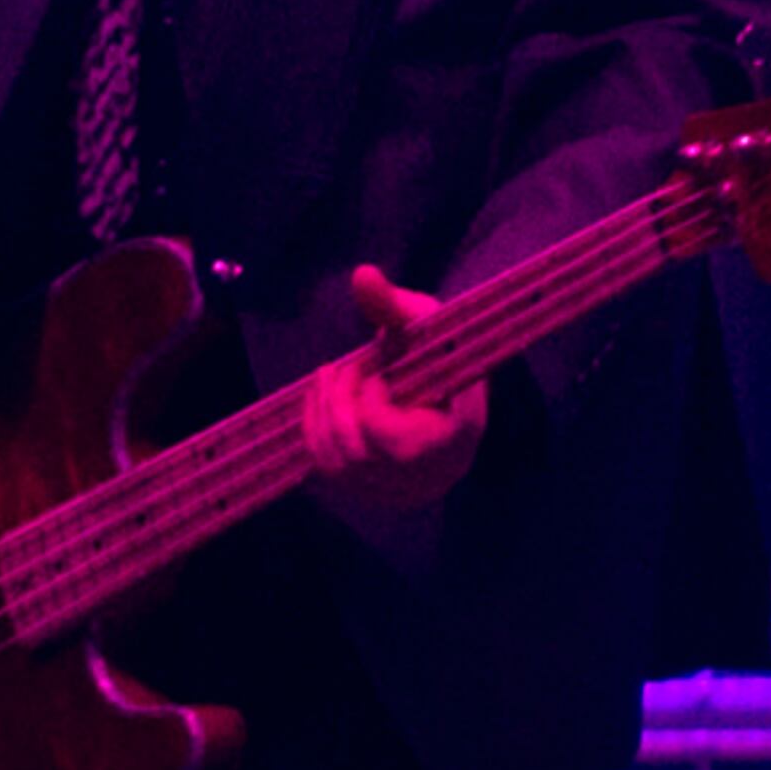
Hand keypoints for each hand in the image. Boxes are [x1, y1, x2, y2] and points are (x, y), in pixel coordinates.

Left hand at [303, 265, 488, 518]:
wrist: (446, 394)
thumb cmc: (438, 356)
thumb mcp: (424, 325)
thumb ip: (392, 306)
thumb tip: (361, 274)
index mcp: (455, 441)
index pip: (392, 440)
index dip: (370, 402)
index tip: (375, 370)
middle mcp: (429, 478)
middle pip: (357, 454)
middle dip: (337, 402)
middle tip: (336, 367)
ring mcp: (400, 493)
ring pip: (337, 466)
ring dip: (320, 415)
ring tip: (326, 378)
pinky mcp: (375, 495)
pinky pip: (329, 474)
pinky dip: (314, 434)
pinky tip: (320, 400)